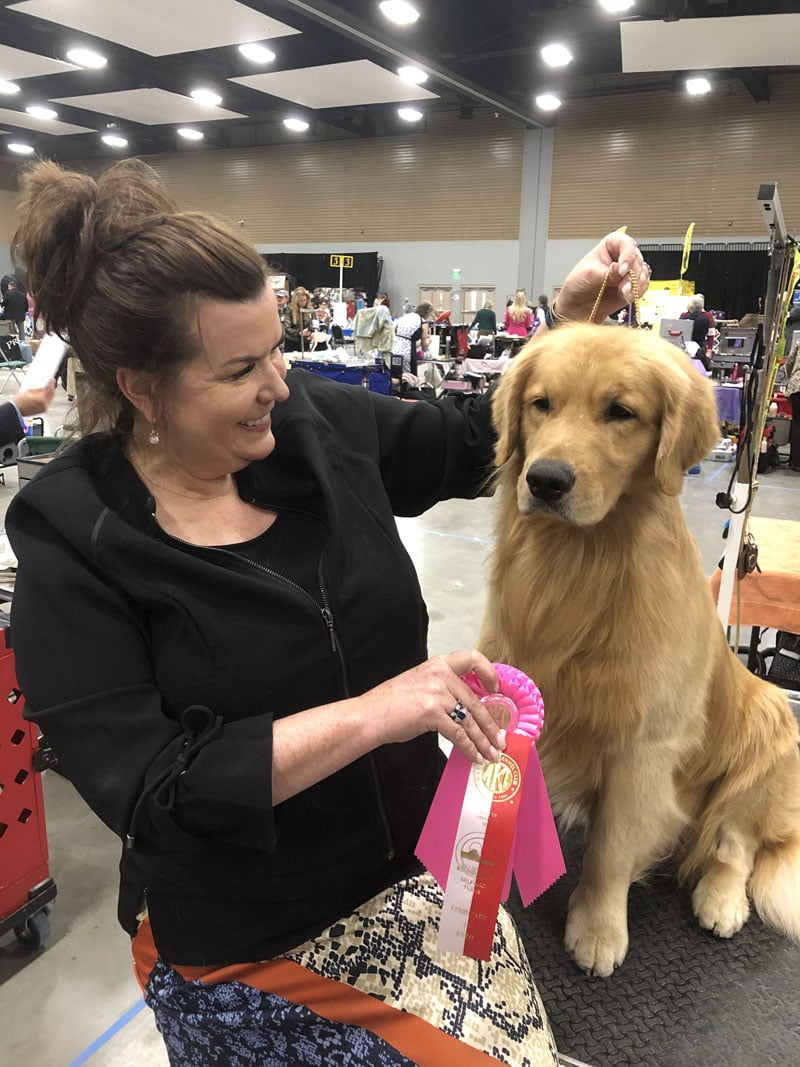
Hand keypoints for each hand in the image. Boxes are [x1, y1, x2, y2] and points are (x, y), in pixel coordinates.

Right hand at [13, 378, 56, 416]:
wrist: (16, 410)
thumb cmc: (20, 401)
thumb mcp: (29, 391)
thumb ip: (38, 388)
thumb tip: (43, 385)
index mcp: (41, 398)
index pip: (50, 389)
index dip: (52, 383)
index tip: (52, 379)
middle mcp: (44, 404)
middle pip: (52, 394)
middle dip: (52, 388)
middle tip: (50, 383)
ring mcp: (44, 408)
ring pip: (50, 398)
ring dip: (50, 393)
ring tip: (47, 388)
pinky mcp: (43, 410)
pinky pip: (48, 402)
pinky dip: (47, 398)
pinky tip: (44, 395)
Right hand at [362, 651, 505, 764]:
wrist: (370, 715)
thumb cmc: (390, 703)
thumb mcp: (419, 683)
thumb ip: (442, 688)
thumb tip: (465, 708)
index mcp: (438, 664)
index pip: (472, 658)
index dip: (489, 672)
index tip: (495, 688)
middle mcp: (440, 675)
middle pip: (476, 701)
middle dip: (491, 725)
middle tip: (500, 740)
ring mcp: (437, 693)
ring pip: (470, 720)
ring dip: (484, 741)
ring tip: (491, 753)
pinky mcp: (433, 713)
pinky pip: (459, 734)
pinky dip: (470, 748)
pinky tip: (475, 756)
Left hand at [554, 230, 650, 323]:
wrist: (577, 305)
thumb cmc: (579, 283)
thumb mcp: (589, 274)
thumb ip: (607, 272)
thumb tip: (619, 269)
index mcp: (611, 246)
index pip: (626, 243)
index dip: (627, 255)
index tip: (622, 269)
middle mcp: (621, 257)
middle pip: (637, 259)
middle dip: (631, 274)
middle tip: (622, 286)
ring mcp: (628, 272)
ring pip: (642, 273)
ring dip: (634, 284)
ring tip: (622, 292)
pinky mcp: (632, 286)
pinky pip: (642, 286)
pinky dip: (636, 292)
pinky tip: (626, 295)